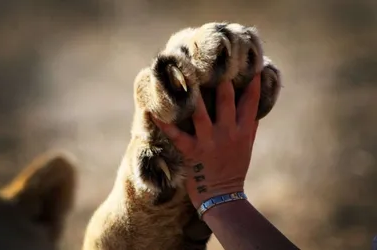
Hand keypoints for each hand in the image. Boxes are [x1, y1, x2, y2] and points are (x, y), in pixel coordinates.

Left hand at [153, 74, 260, 207]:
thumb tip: (253, 105)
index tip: (253, 64)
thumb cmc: (234, 169)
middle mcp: (228, 133)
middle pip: (226, 100)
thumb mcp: (247, 146)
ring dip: (192, 94)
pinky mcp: (192, 152)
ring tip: (185, 75)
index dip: (253, 82)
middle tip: (214, 59)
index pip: (251, 101)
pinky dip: (165, 123)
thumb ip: (249, 125)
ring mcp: (209, 142)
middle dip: (221, 79)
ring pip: (200, 112)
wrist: (223, 197)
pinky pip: (176, 135)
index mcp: (242, 131)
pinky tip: (154, 111)